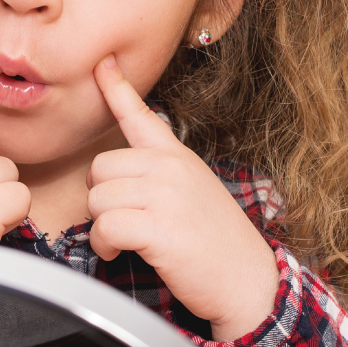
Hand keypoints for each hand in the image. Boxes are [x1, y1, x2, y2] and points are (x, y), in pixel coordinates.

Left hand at [87, 55, 278, 340]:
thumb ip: (160, 174)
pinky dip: (102, 244)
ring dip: (100, 226)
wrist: (250, 283)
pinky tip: (117, 253)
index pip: (141, 115)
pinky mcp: (159, 227)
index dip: (117, 88)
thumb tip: (119, 176)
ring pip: (97, 197)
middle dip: (101, 197)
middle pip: (100, 167)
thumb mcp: (194, 191)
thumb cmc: (217, 243)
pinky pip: (104, 226)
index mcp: (178, 156)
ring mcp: (166, 195)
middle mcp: (171, 168)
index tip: (102, 63)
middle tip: (122, 219)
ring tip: (123, 240)